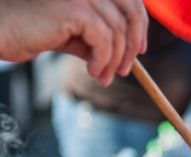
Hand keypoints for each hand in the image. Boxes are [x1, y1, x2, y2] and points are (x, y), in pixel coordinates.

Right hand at [0, 0, 148, 85]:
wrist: (6, 31)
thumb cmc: (37, 32)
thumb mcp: (78, 36)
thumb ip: (101, 40)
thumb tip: (128, 56)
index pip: (131, 0)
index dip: (141, 25)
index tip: (140, 51)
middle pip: (131, 12)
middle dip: (133, 46)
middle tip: (125, 71)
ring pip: (118, 32)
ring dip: (115, 61)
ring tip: (104, 77)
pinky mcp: (75, 8)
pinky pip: (105, 40)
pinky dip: (104, 60)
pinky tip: (93, 71)